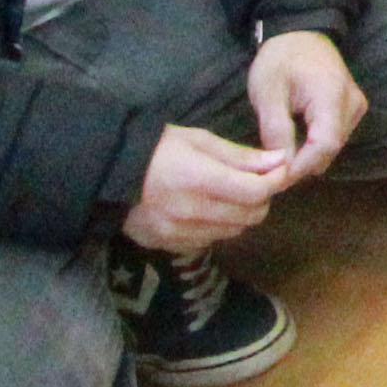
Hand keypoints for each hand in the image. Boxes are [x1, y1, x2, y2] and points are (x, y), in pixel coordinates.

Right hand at [125, 124, 288, 255]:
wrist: (108, 174)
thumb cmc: (156, 149)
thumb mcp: (198, 140)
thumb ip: (240, 156)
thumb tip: (279, 161)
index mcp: (199, 180)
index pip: (256, 192)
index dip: (275, 181)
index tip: (278, 169)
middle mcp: (190, 212)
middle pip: (250, 215)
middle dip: (261, 198)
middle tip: (254, 181)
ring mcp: (177, 233)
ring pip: (233, 231)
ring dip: (240, 214)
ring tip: (228, 194)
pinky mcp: (167, 245)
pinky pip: (209, 241)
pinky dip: (217, 227)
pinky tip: (205, 209)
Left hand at [245, 29, 366, 185]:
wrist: (300, 34)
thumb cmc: (280, 60)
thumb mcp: (268, 94)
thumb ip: (277, 131)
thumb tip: (283, 167)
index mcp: (332, 96)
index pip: (325, 145)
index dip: (302, 166)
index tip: (276, 178)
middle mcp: (353, 103)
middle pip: (331, 149)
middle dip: (302, 164)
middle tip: (272, 170)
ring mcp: (356, 106)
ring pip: (334, 146)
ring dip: (308, 156)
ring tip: (281, 155)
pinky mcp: (353, 108)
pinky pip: (335, 136)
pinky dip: (315, 146)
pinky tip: (295, 142)